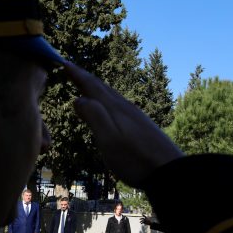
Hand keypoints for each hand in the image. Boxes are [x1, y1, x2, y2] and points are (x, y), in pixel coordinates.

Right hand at [64, 62, 183, 185]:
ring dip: (97, 88)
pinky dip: (108, 99)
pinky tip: (110, 107)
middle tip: (71, 69)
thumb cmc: (136, 158)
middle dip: (85, 78)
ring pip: (112, 95)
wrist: (169, 170)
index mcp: (114, 109)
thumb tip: (78, 98)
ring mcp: (135, 115)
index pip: (92, 86)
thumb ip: (94, 117)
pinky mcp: (141, 124)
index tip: (63, 62)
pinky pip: (119, 104)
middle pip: (102, 88)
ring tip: (87, 85)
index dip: (77, 74)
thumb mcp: (109, 139)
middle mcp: (125, 107)